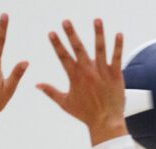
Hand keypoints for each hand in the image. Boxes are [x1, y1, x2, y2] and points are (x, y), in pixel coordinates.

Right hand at [37, 18, 126, 145]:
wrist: (106, 122)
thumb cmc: (85, 114)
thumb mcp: (65, 103)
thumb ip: (51, 92)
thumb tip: (36, 84)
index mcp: (75, 77)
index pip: (63, 57)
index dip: (57, 44)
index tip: (52, 33)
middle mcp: (88, 72)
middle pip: (78, 49)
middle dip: (71, 34)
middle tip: (66, 21)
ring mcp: (102, 72)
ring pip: (100, 49)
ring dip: (98, 34)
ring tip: (97, 20)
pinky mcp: (115, 75)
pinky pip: (117, 58)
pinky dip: (118, 46)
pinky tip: (119, 34)